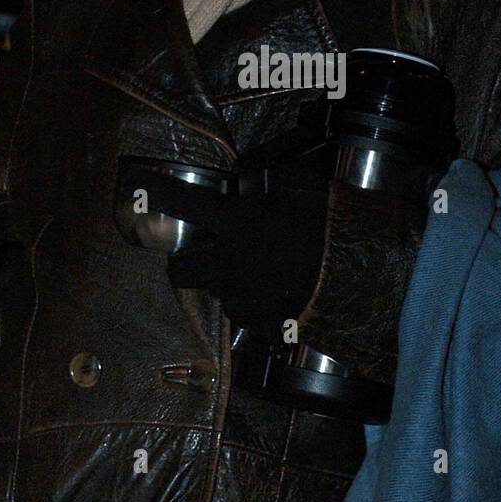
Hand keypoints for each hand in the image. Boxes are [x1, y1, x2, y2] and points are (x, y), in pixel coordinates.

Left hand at [131, 167, 329, 330]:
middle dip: (183, 261)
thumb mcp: (298, 185)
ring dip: (223, 281)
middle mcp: (230, 262)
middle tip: (199, 252)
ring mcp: (244, 296)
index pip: (182, 203)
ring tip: (250, 271)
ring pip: (214, 292)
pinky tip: (270, 291)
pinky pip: (243, 313)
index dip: (156, 191)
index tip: (137, 185)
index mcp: (236, 223)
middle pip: (181, 269)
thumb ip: (264, 181)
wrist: (363, 271)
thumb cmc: (332, 222)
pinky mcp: (260, 322)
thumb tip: (247, 178)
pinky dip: (250, 303)